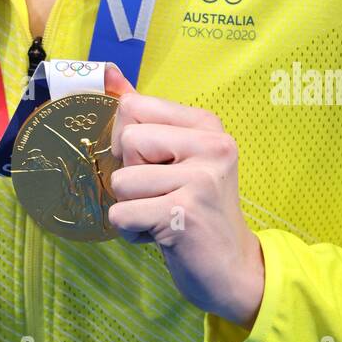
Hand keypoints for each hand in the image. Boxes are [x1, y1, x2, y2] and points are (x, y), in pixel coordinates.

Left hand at [104, 64, 265, 328]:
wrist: (233, 268)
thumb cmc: (195, 207)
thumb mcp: (176, 155)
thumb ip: (143, 115)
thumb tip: (108, 73)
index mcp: (207, 124)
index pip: (133, 106)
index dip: (128, 140)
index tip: (154, 164)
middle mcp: (211, 146)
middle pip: (127, 141)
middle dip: (131, 175)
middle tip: (162, 194)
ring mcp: (201, 180)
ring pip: (121, 182)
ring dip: (132, 207)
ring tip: (163, 215)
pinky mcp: (185, 215)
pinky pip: (123, 214)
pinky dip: (132, 231)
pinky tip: (161, 235)